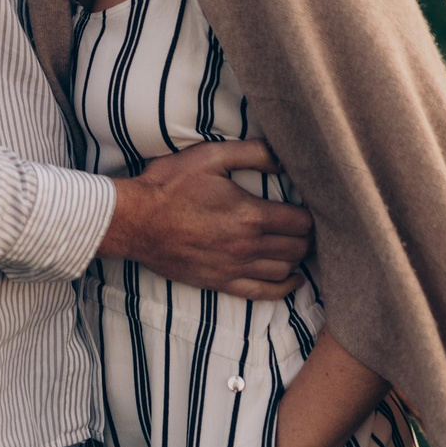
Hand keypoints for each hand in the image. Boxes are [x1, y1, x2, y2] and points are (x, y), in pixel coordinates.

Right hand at [100, 140, 313, 296]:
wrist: (135, 221)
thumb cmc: (169, 185)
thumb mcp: (210, 156)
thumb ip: (252, 153)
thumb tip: (284, 159)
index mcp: (250, 215)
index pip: (301, 222)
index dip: (310, 214)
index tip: (308, 206)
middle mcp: (248, 246)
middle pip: (298, 247)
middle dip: (308, 236)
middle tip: (306, 225)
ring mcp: (235, 268)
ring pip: (285, 269)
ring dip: (298, 258)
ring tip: (298, 245)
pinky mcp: (221, 283)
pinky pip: (264, 292)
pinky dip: (284, 287)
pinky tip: (293, 279)